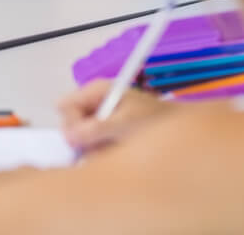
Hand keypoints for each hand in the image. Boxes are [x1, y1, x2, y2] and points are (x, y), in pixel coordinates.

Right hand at [58, 78, 172, 151]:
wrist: (179, 129)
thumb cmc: (155, 121)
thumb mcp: (125, 124)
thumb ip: (96, 129)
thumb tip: (69, 137)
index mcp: (95, 91)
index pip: (64, 106)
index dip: (70, 123)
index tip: (82, 139)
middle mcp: (93, 102)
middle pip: (69, 122)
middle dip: (82, 139)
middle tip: (101, 146)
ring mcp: (97, 117)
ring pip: (79, 137)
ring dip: (93, 148)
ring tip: (115, 150)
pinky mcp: (103, 132)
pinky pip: (90, 145)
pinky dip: (100, 152)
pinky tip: (117, 152)